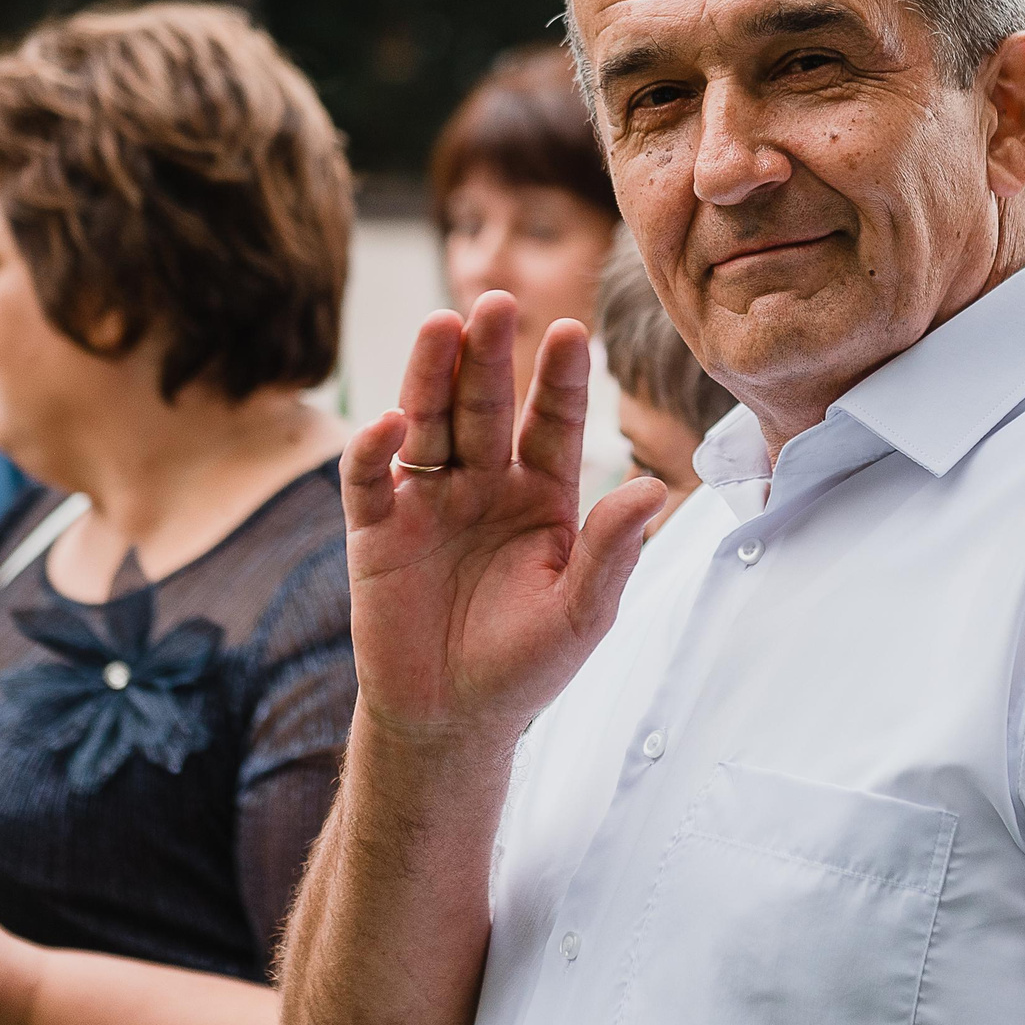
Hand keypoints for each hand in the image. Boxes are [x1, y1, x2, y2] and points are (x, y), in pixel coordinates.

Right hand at [341, 294, 666, 748]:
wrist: (451, 721)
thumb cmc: (524, 667)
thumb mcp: (581, 615)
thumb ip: (610, 553)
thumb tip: (653, 489)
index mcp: (543, 496)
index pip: (554, 424)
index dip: (561, 381)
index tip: (572, 333)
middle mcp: (485, 483)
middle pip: (486, 406)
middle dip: (491, 356)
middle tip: (497, 302)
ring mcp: (429, 500)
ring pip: (429, 423)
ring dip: (431, 376)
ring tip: (440, 326)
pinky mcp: (376, 528)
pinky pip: (371, 479)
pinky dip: (373, 450)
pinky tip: (387, 424)